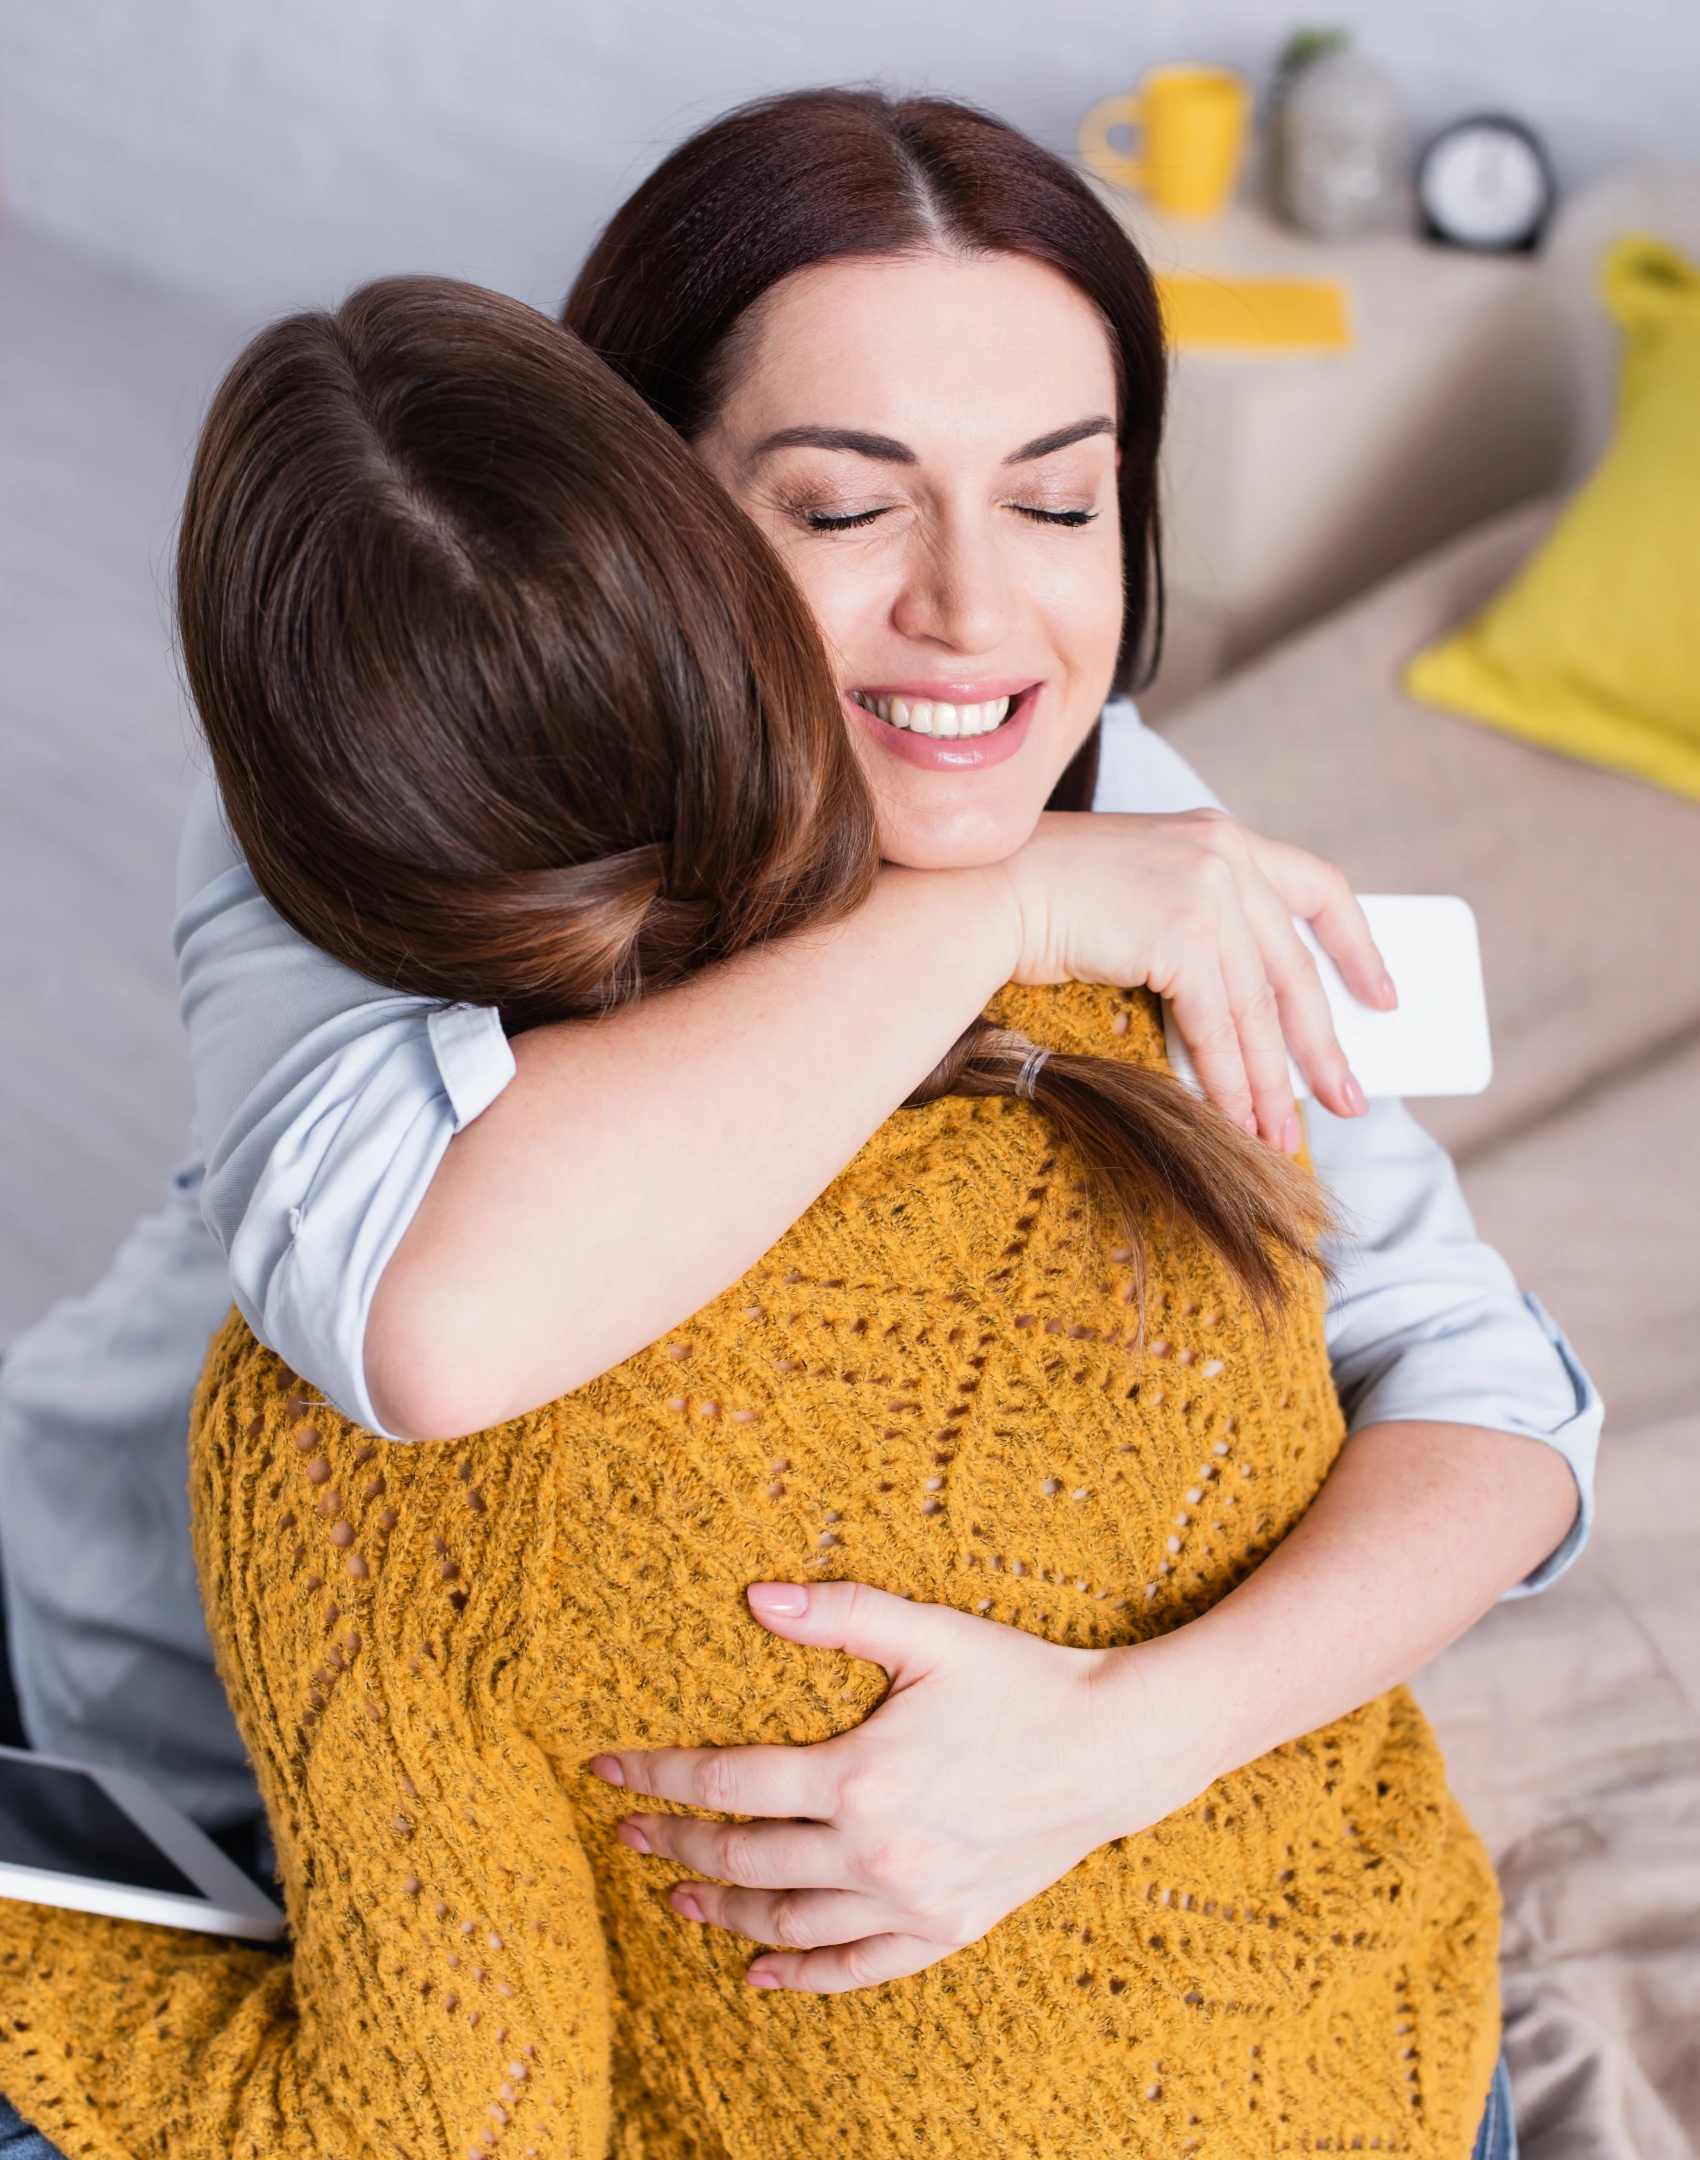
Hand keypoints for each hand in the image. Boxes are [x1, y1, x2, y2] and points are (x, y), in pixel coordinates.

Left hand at [591, 1581, 1210, 1994]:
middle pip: (745, 1859)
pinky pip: (858, 1967)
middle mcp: (877, 1852)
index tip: (607, 1771)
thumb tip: (756, 1596)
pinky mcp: (945, 1928)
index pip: (730, 1780)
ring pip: (790, 1919)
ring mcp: (911, 1901)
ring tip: (676, 1899)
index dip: (660, 1776)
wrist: (1113, 1749)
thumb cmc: (1020, 1680)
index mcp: (860, 1776)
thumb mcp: (930, 1634)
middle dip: (675, 1846)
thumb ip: (840, 1614)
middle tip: (626, 1837)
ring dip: (723, 1913)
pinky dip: (803, 1973)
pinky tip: (762, 1971)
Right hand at [995, 809, 1392, 1149]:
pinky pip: (1219, 1026)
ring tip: (1279, 1134)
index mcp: (1222, 837)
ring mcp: (1206, 891)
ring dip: (1270, 1082)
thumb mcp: (1142, 889)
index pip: (1321, 887)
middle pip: (1294, 969)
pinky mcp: (1182, 934)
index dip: (1358, 948)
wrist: (986, 894)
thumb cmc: (1047, 900)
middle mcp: (1225, 856)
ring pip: (1257, 1009)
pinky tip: (1235, 1116)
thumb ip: (1198, 920)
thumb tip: (1248, 1013)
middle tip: (1346, 1100)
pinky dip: (1230, 1080)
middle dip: (1321, 1046)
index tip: (1383, 998)